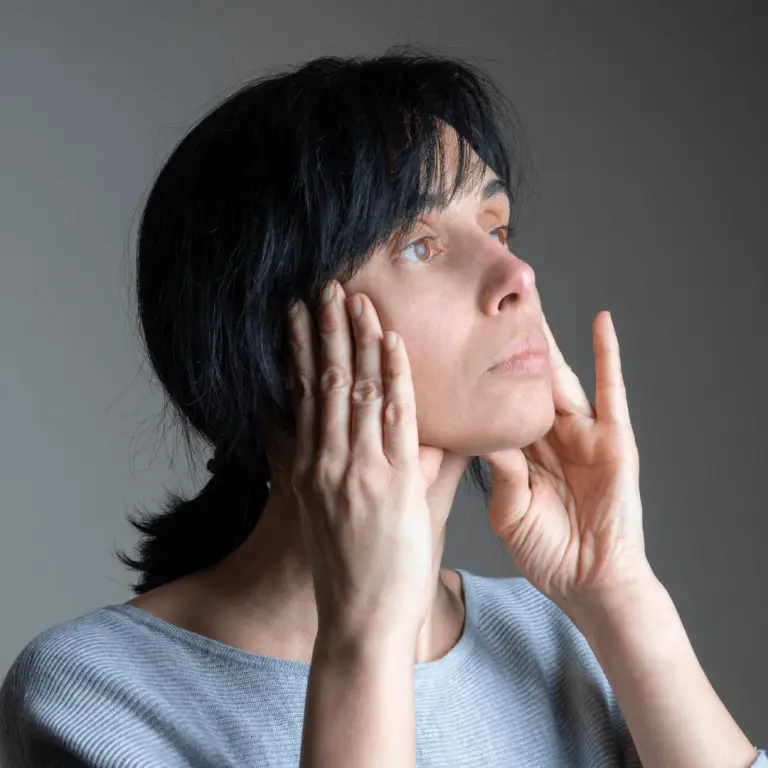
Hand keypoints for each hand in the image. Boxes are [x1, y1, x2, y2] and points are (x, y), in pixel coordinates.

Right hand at [285, 280, 444, 649]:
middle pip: (324, 381)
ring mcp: (356, 470)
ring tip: (354, 298)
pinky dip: (394, 376)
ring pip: (356, 390)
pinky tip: (393, 343)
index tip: (298, 312)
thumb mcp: (316, 512)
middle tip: (326, 285)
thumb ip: (310, 467)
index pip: (301, 394)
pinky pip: (396, 418)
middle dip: (326, 329)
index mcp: (306, 466)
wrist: (360, 620)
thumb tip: (306, 429)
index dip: (301, 348)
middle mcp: (324, 461)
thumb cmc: (345, 568)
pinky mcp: (393, 483)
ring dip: (357, 339)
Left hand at [480, 310, 654, 617]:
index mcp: (521, 450)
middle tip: (486, 300)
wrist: (590, 583)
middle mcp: (549, 434)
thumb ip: (498, 470)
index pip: (494, 402)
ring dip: (547, 337)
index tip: (452, 340)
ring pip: (561, 375)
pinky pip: (612, 392)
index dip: (476, 373)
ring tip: (532, 294)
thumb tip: (475, 433)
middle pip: (523, 378)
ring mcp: (583, 434)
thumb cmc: (548, 551)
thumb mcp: (508, 508)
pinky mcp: (614, 439)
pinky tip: (601, 322)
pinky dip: (608, 356)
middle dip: (506, 342)